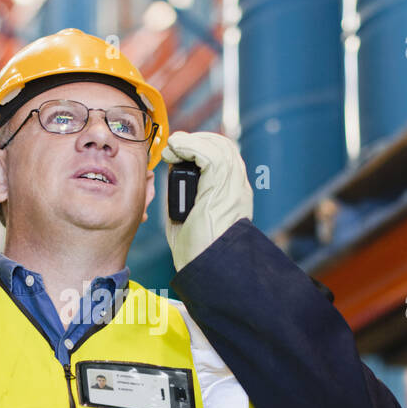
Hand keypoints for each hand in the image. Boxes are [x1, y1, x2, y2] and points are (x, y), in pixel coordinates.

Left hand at [162, 131, 253, 269]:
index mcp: (233, 195)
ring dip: (191, 141)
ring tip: (173, 146)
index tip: (179, 152)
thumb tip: (169, 183)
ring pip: (218, 146)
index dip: (202, 148)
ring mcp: (232, 186)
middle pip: (224, 147)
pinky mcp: (221, 187)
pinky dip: (190, 146)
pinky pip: (208, 154)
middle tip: (175, 146)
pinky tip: (175, 148)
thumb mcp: (190, 218)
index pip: (224, 158)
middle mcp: (237, 187)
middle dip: (198, 140)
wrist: (209, 266)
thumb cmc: (197, 252)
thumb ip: (185, 198)